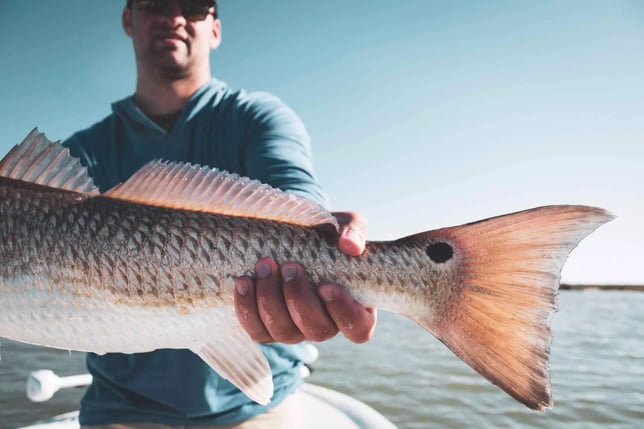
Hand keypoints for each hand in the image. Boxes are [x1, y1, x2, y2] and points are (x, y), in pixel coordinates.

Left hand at [234, 211, 376, 343]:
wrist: (292, 237)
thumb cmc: (327, 236)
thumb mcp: (346, 226)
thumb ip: (354, 231)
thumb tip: (350, 245)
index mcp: (354, 308)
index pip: (359, 328)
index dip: (344, 312)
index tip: (326, 286)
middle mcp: (326, 325)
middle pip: (317, 330)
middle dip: (299, 299)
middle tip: (290, 266)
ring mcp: (296, 331)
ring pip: (283, 332)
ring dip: (270, 299)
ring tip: (265, 266)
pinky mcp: (267, 329)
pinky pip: (256, 330)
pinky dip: (247, 308)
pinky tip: (244, 281)